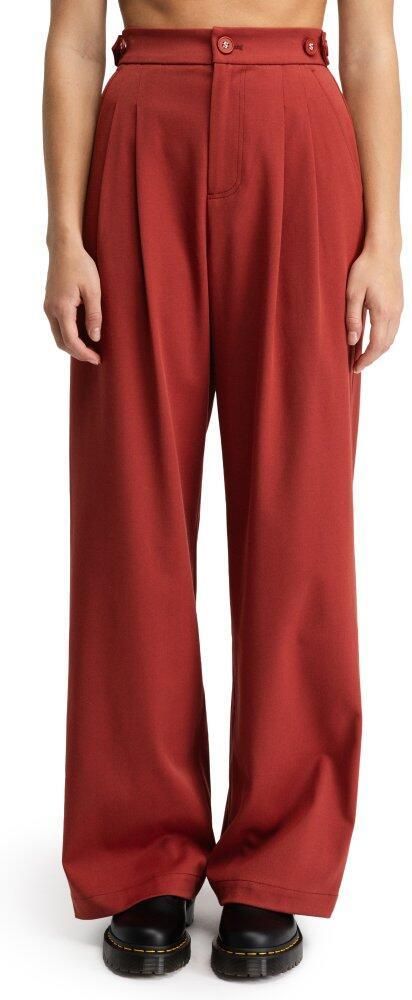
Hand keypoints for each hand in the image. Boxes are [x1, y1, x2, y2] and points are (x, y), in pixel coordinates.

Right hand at [44, 241, 101, 363]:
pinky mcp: (50, 303)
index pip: (71, 340)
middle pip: (61, 342)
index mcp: (62, 308)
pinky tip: (82, 334)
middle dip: (77, 353)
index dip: (84, 353)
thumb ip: (94, 315)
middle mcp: (51, 310)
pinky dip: (68, 334)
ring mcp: (48, 307)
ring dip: (72, 345)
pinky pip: (57, 326)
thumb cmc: (80, 265)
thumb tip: (95, 337)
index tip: (97, 359)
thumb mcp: (93, 290)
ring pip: (58, 335)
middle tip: (95, 357)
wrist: (64, 248)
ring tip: (90, 348)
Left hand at [345, 247, 402, 372]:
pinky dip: (384, 338)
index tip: (356, 367)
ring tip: (363, 355)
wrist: (384, 250)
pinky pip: (393, 328)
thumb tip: (352, 341)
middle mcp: (395, 313)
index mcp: (383, 312)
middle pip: (386, 345)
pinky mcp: (399, 303)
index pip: (376, 345)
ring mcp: (399, 308)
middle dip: (372, 358)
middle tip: (357, 365)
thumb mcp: (352, 293)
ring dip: (379, 349)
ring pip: (391, 337)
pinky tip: (373, 338)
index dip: (366, 359)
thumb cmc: (366, 268)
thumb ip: (353, 318)